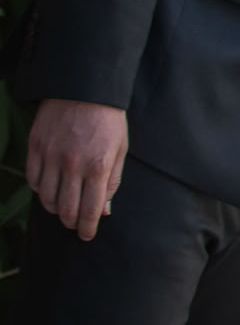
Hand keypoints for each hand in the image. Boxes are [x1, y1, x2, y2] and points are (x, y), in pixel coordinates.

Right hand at [26, 99, 127, 241]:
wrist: (84, 89)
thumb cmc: (108, 120)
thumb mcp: (120, 149)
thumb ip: (112, 180)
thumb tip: (104, 210)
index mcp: (98, 165)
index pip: (90, 209)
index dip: (87, 227)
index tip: (86, 236)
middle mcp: (72, 165)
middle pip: (65, 208)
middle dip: (70, 222)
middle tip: (74, 225)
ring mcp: (51, 156)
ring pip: (47, 198)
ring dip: (55, 208)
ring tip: (62, 208)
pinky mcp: (35, 148)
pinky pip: (33, 180)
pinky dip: (41, 190)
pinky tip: (49, 188)